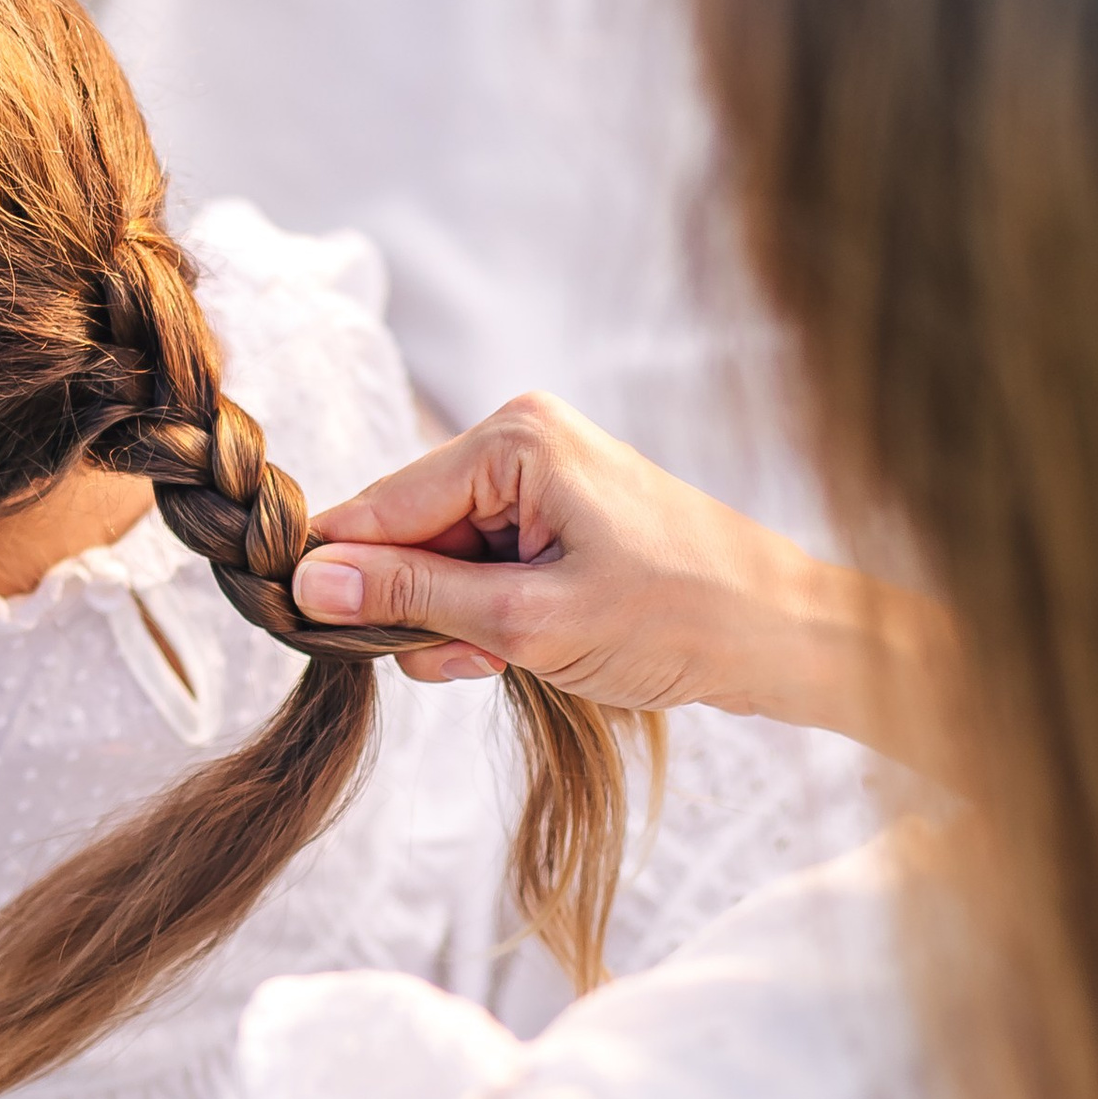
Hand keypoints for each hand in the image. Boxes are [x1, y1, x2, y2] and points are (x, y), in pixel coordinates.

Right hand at [293, 391, 954, 775]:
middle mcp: (520, 437)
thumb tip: (311, 582)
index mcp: (512, 440)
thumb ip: (414, 597)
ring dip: (455, 618)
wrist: (786, 634)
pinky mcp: (559, 508)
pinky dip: (488, 611)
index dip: (340, 577)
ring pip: (441, 554)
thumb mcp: (528, 622)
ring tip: (511, 657)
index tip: (316, 638)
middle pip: (406, 529)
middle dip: (418, 606)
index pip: (378, 507)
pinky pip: (483, 559)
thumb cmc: (677, 620)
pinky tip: (526, 645)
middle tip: (472, 662)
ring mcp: (542, 471)